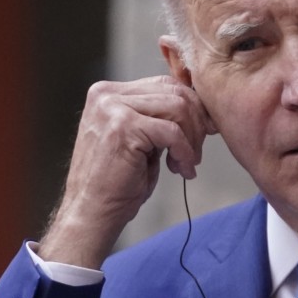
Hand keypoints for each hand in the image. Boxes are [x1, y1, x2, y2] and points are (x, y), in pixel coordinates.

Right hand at [37, 76, 215, 268]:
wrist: (92, 213)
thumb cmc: (117, 183)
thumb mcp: (140, 140)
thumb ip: (159, 118)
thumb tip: (200, 108)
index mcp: (108, 93)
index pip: (164, 84)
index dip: (192, 106)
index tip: (205, 130)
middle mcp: (106, 95)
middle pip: (174, 91)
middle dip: (196, 122)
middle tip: (197, 152)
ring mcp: (112, 108)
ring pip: (177, 108)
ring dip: (192, 139)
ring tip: (187, 163)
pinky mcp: (122, 127)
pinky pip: (172, 132)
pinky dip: (184, 152)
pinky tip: (182, 169)